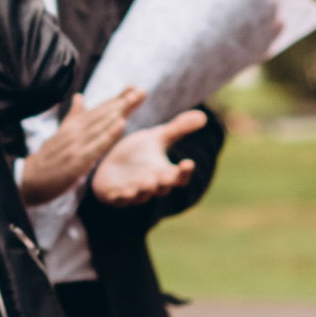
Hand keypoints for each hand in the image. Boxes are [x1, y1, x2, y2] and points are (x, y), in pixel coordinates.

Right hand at [20, 89, 144, 204]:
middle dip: (123, 101)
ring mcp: (75, 146)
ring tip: (134, 100)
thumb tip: (80, 97)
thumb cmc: (46, 159)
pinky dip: (108, 135)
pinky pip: (96, 146)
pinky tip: (121, 125)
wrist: (26, 179)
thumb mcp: (60, 135)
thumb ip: (73, 117)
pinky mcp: (75, 161)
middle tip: (141, 90)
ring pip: (101, 126)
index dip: (116, 98)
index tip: (133, 86)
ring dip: (119, 112)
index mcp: (73, 126)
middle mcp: (74, 132)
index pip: (98, 110)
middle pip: (103, 115)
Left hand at [91, 108, 209, 204]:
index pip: (180, 176)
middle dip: (163, 182)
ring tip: (146, 181)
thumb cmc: (140, 152)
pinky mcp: (116, 196)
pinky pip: (120, 200)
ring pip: (142, 195)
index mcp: (165, 173)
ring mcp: (135, 193)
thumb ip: (179, 128)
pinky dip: (121, 197)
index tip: (188, 163)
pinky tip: (120, 192)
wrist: (113, 163)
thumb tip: (202, 116)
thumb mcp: (158, 137)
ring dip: (144, 190)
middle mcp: (152, 185)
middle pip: (162, 188)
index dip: (185, 171)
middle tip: (164, 175)